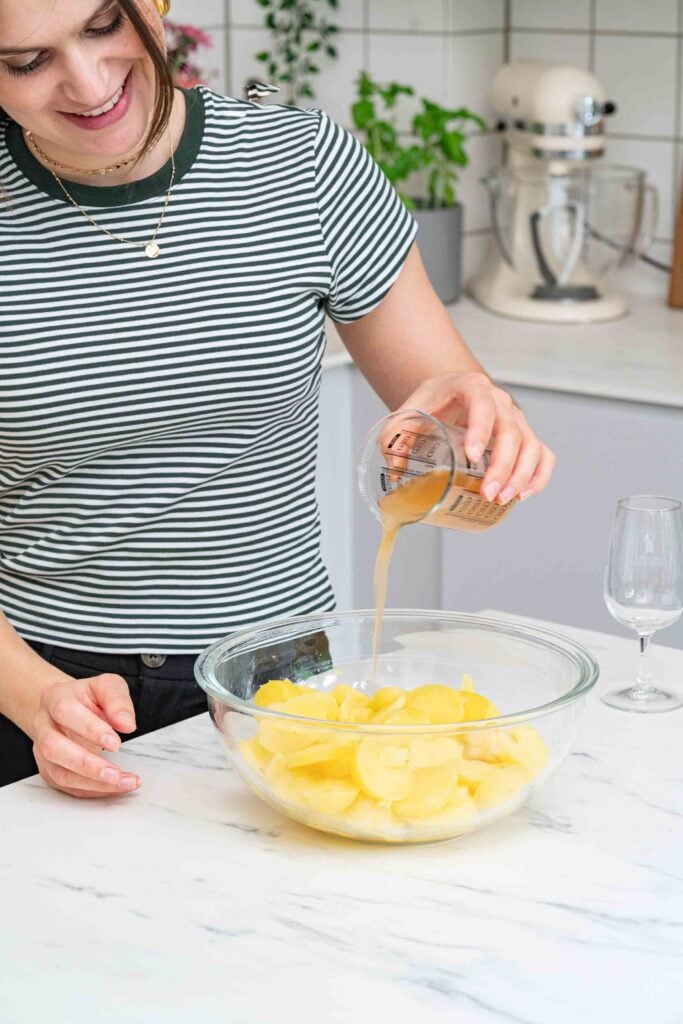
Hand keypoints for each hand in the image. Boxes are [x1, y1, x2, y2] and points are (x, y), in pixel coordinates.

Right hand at [30, 675, 140, 798]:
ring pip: (59, 773)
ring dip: (92, 782)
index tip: (115, 742)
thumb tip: (127, 724)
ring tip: (122, 782)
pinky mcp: (50, 770)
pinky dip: (93, 790)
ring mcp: (43, 751)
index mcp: (55, 698)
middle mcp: (44, 725)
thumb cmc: (88, 698)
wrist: (67, 707)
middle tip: (116, 772)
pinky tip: (115, 787)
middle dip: (87, 764)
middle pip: (53, 747)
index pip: (64, 712)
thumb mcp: (107, 686)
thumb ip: (117, 700)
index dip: (89, 728)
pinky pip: (67, 786)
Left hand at [398, 371, 555, 503]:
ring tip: (503, 499)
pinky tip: (524, 495)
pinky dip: (539, 475)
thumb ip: (394, 438)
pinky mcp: (524, 436)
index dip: (480, 429)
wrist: (447, 393)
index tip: (471, 456)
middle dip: (502, 466)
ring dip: (521, 475)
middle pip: (511, 431)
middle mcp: (499, 400)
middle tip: (488, 494)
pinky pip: (543, 454)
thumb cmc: (429, 404)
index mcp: (471, 387)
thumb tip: (396, 470)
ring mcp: (515, 418)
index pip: (482, 405)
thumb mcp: (405, 415)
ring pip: (531, 445)